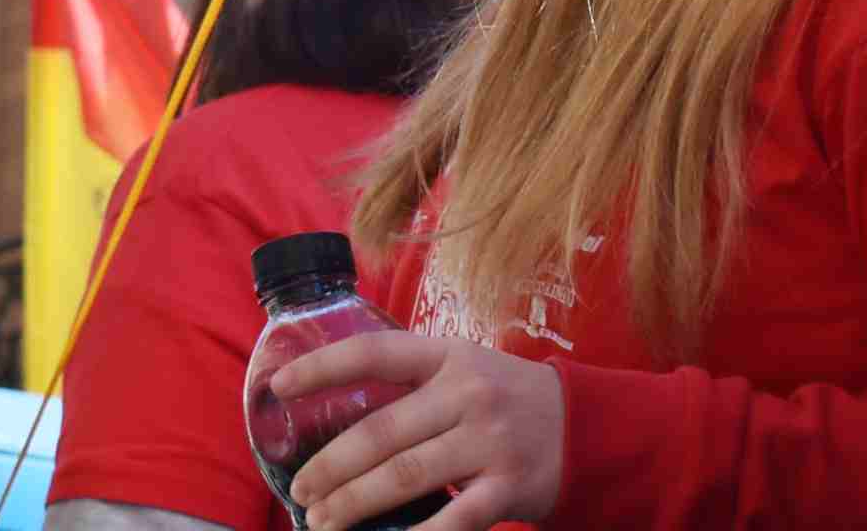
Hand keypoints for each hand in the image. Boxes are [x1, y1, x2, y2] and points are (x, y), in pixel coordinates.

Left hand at [272, 332, 563, 530]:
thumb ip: (414, 383)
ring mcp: (489, 441)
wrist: (588, 427)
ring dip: (354, 505)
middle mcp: (467, 393)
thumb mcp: (466, 368)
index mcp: (449, 356)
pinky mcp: (509, 487)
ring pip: (403, 477)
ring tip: (323, 522)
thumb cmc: (507, 398)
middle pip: (380, 433)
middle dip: (331, 468)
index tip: (279, 387)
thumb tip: (341, 415)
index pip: (375, 352)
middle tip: (301, 492)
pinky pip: (453, 520)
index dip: (322, 367)